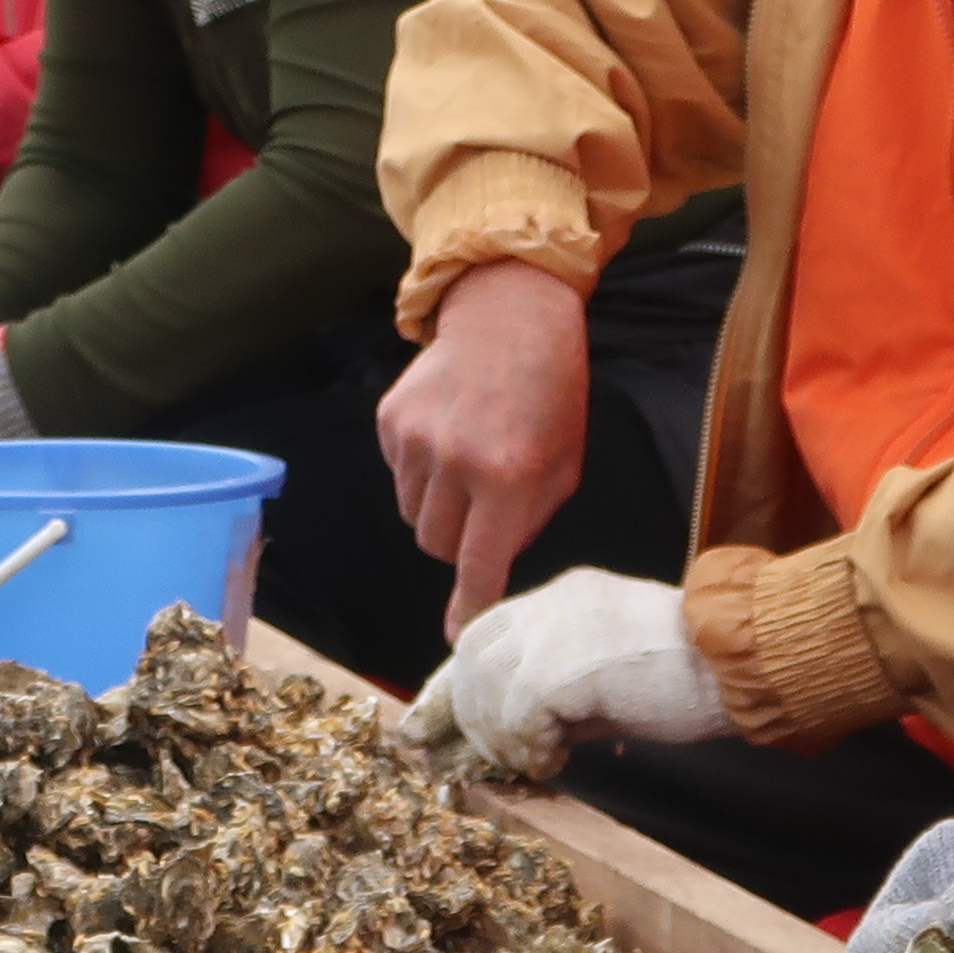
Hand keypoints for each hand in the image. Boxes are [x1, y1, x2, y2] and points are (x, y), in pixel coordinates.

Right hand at [376, 260, 592, 629]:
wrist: (509, 315)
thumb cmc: (550, 393)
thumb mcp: (564, 463)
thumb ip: (529, 519)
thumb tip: (490, 564)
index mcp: (508, 476)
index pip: (479, 563)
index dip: (469, 605)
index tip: (460, 637)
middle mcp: (454, 460)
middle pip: (434, 544)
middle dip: (456, 541)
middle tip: (481, 511)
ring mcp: (415, 438)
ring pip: (411, 513)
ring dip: (436, 507)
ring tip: (465, 464)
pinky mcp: (389, 418)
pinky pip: (397, 474)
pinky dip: (418, 471)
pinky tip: (446, 435)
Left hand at [400, 570, 728, 776]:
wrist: (737, 661)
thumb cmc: (692, 672)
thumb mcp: (613, 674)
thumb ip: (565, 689)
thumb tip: (523, 731)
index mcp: (564, 597)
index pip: (484, 629)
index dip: (457, 678)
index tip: (439, 719)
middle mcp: (550, 604)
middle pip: (472, 652)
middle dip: (465, 709)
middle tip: (480, 755)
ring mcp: (554, 630)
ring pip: (485, 683)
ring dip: (499, 732)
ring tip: (532, 760)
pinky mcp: (564, 667)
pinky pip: (517, 713)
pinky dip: (526, 745)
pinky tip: (553, 761)